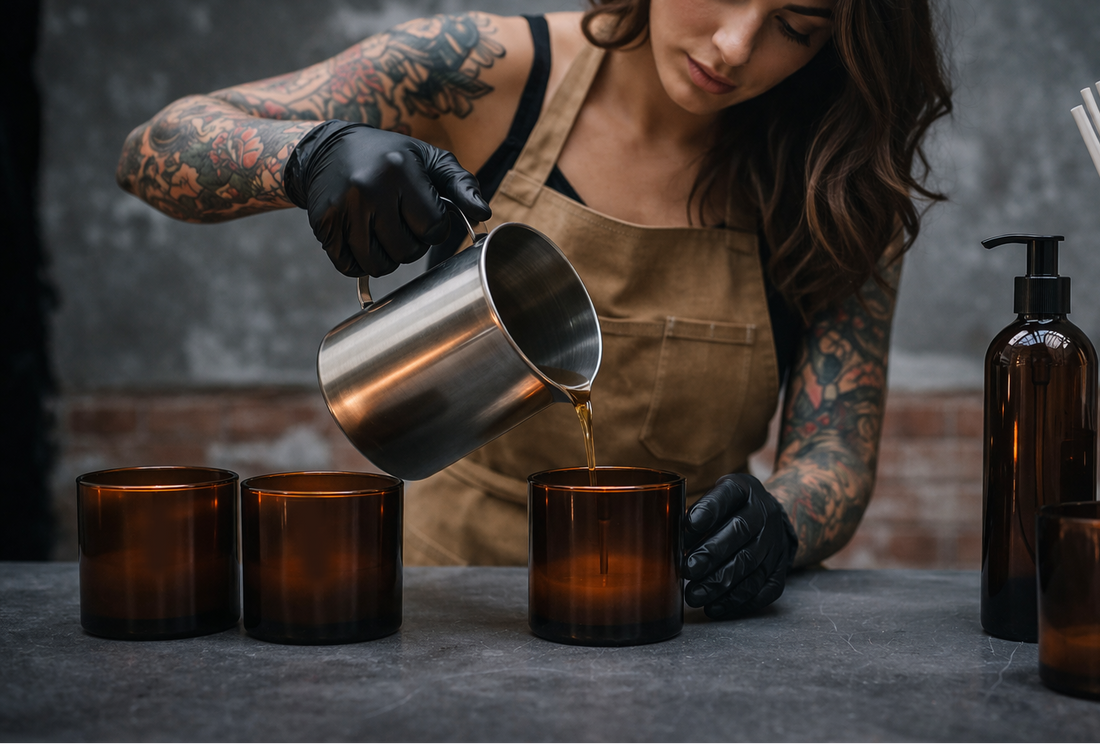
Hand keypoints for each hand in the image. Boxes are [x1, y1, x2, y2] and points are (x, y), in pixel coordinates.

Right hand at [283, 120, 491, 276]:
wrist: (326, 150)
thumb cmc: (389, 157)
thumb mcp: (429, 159)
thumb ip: (462, 184)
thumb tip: (483, 214)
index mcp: (401, 170)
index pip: (434, 228)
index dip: (434, 227)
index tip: (424, 212)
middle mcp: (370, 189)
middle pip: (407, 251)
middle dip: (411, 244)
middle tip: (402, 222)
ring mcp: (343, 208)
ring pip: (378, 265)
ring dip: (387, 258)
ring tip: (384, 232)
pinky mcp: (323, 224)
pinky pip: (350, 266)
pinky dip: (360, 262)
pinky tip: (362, 238)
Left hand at [683, 474, 797, 618]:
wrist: (769, 518)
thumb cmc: (728, 509)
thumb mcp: (713, 498)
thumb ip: (694, 515)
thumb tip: (669, 542)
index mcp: (743, 489)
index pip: (727, 495)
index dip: (708, 510)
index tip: (688, 525)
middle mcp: (764, 513)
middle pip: (740, 533)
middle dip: (711, 554)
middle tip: (687, 571)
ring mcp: (776, 541)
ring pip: (751, 564)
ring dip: (721, 583)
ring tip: (695, 595)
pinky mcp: (782, 567)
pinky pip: (764, 588)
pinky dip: (739, 601)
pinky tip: (716, 607)